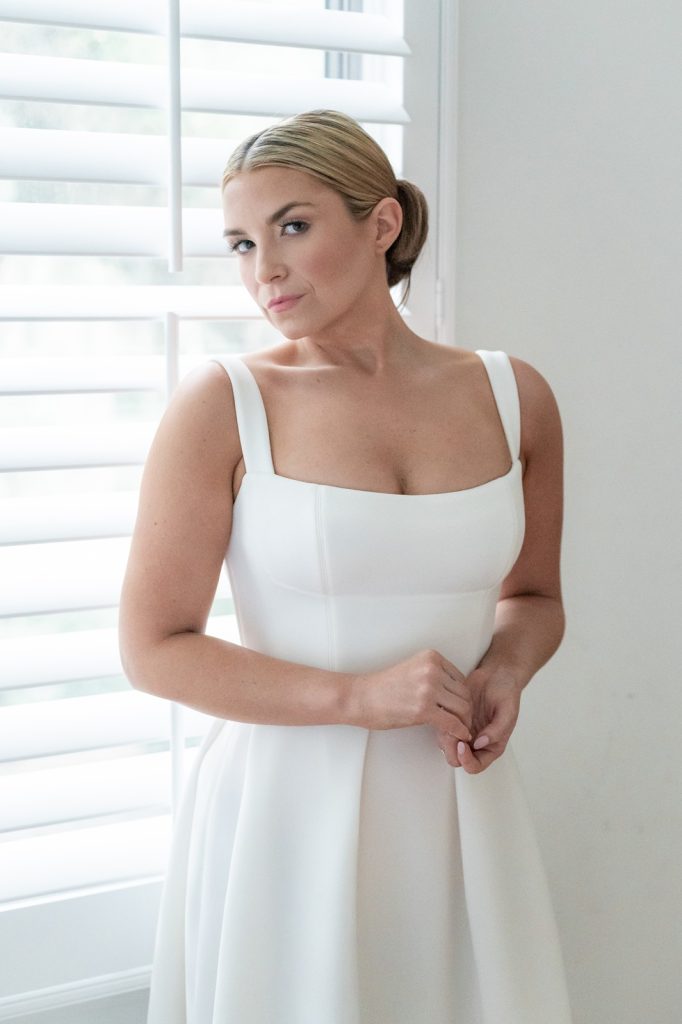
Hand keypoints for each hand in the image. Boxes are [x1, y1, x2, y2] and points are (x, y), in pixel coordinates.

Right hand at [351, 648, 472, 739]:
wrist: (361, 697)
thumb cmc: (383, 688)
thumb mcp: (413, 670)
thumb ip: (435, 676)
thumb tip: (455, 696)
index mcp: (431, 657)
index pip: (461, 678)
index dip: (462, 696)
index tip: (460, 708)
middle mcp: (432, 669)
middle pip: (464, 693)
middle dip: (466, 710)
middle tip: (463, 722)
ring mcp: (428, 688)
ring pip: (462, 707)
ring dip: (464, 721)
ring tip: (459, 729)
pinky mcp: (423, 709)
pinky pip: (452, 722)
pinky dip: (459, 731)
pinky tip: (459, 735)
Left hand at [436, 666, 521, 772]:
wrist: (497, 674)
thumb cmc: (506, 693)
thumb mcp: (508, 713)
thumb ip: (496, 731)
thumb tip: (479, 744)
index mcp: (491, 746)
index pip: (475, 766)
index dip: (466, 760)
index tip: (462, 745)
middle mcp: (475, 742)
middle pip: (456, 759)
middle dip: (451, 750)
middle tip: (450, 734)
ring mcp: (463, 730)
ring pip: (446, 744)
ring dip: (444, 736)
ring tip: (447, 721)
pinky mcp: (454, 717)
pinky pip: (442, 727)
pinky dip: (441, 722)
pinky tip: (446, 712)